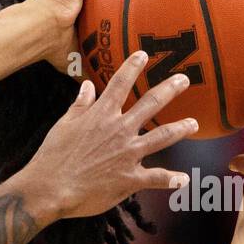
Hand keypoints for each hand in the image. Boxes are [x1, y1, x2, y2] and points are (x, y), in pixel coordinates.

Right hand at [19, 49, 196, 219]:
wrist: (50, 188)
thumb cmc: (52, 157)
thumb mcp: (63, 126)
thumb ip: (79, 105)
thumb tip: (87, 86)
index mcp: (101, 115)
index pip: (119, 84)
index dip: (132, 67)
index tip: (143, 55)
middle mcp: (120, 130)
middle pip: (151, 104)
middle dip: (170, 89)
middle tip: (184, 80)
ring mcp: (128, 154)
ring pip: (162, 137)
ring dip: (180, 128)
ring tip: (193, 123)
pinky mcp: (129, 179)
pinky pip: (156, 178)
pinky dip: (171, 180)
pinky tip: (183, 180)